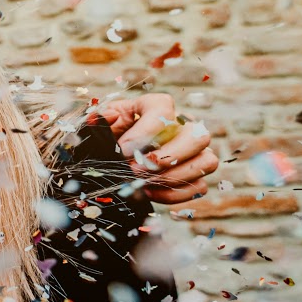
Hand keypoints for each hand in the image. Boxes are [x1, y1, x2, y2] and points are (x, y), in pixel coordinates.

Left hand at [90, 94, 217, 204]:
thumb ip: (97, 120)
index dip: (146, 131)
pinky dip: (174, 194)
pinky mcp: (195, 176)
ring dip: (173, 177)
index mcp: (155, 107)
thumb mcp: (95, 126)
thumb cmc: (104, 138)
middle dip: (167, 157)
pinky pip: (199, 187)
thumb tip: (109, 116)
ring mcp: (193, 152)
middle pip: (198, 136)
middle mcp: (182, 126)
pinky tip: (149, 193)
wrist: (108, 162)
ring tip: (142, 184)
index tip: (123, 150)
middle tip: (136, 170)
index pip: (164, 109)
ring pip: (207, 162)